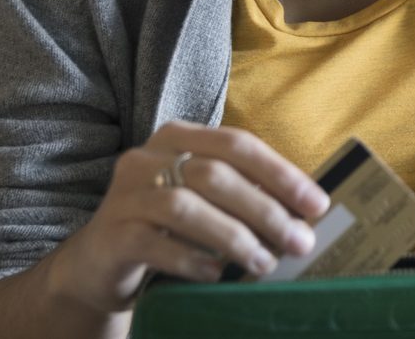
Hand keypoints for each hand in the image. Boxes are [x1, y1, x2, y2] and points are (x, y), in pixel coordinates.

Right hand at [38, 121, 329, 315]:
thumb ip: (244, 195)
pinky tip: (215, 275)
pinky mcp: (111, 234)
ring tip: (264, 263)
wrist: (98, 263)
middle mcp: (147, 158)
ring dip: (233, 237)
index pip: (237, 145)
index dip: (281, 173)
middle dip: (265, 210)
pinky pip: (154, 244)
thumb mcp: (205, 201)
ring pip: (186, 207)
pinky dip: (191, 259)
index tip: (316, 205)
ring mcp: (124, 195)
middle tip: (299, 242)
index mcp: (178, 138)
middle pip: (216, 175)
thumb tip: (304, 216)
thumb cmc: (167, 228)